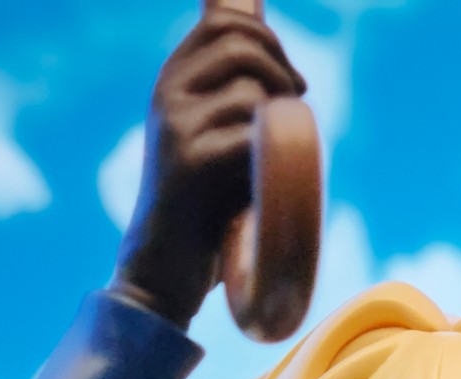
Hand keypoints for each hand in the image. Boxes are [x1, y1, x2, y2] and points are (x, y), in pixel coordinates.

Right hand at [112, 8, 306, 329]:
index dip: (266, 38)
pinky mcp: (190, 162)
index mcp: (173, 83)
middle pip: (240, 45)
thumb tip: (283, 73)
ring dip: (279, 123)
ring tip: (275, 162)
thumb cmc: (203, 217)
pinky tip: (262, 188)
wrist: (162, 273)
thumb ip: (237, 105)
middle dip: (282, 72)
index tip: (291, 81)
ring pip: (250, 93)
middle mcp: (168, 95)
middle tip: (297, 110)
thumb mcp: (217, 146)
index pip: (221, 23)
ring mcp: (176, 126)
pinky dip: (270, 159)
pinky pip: (250, 135)